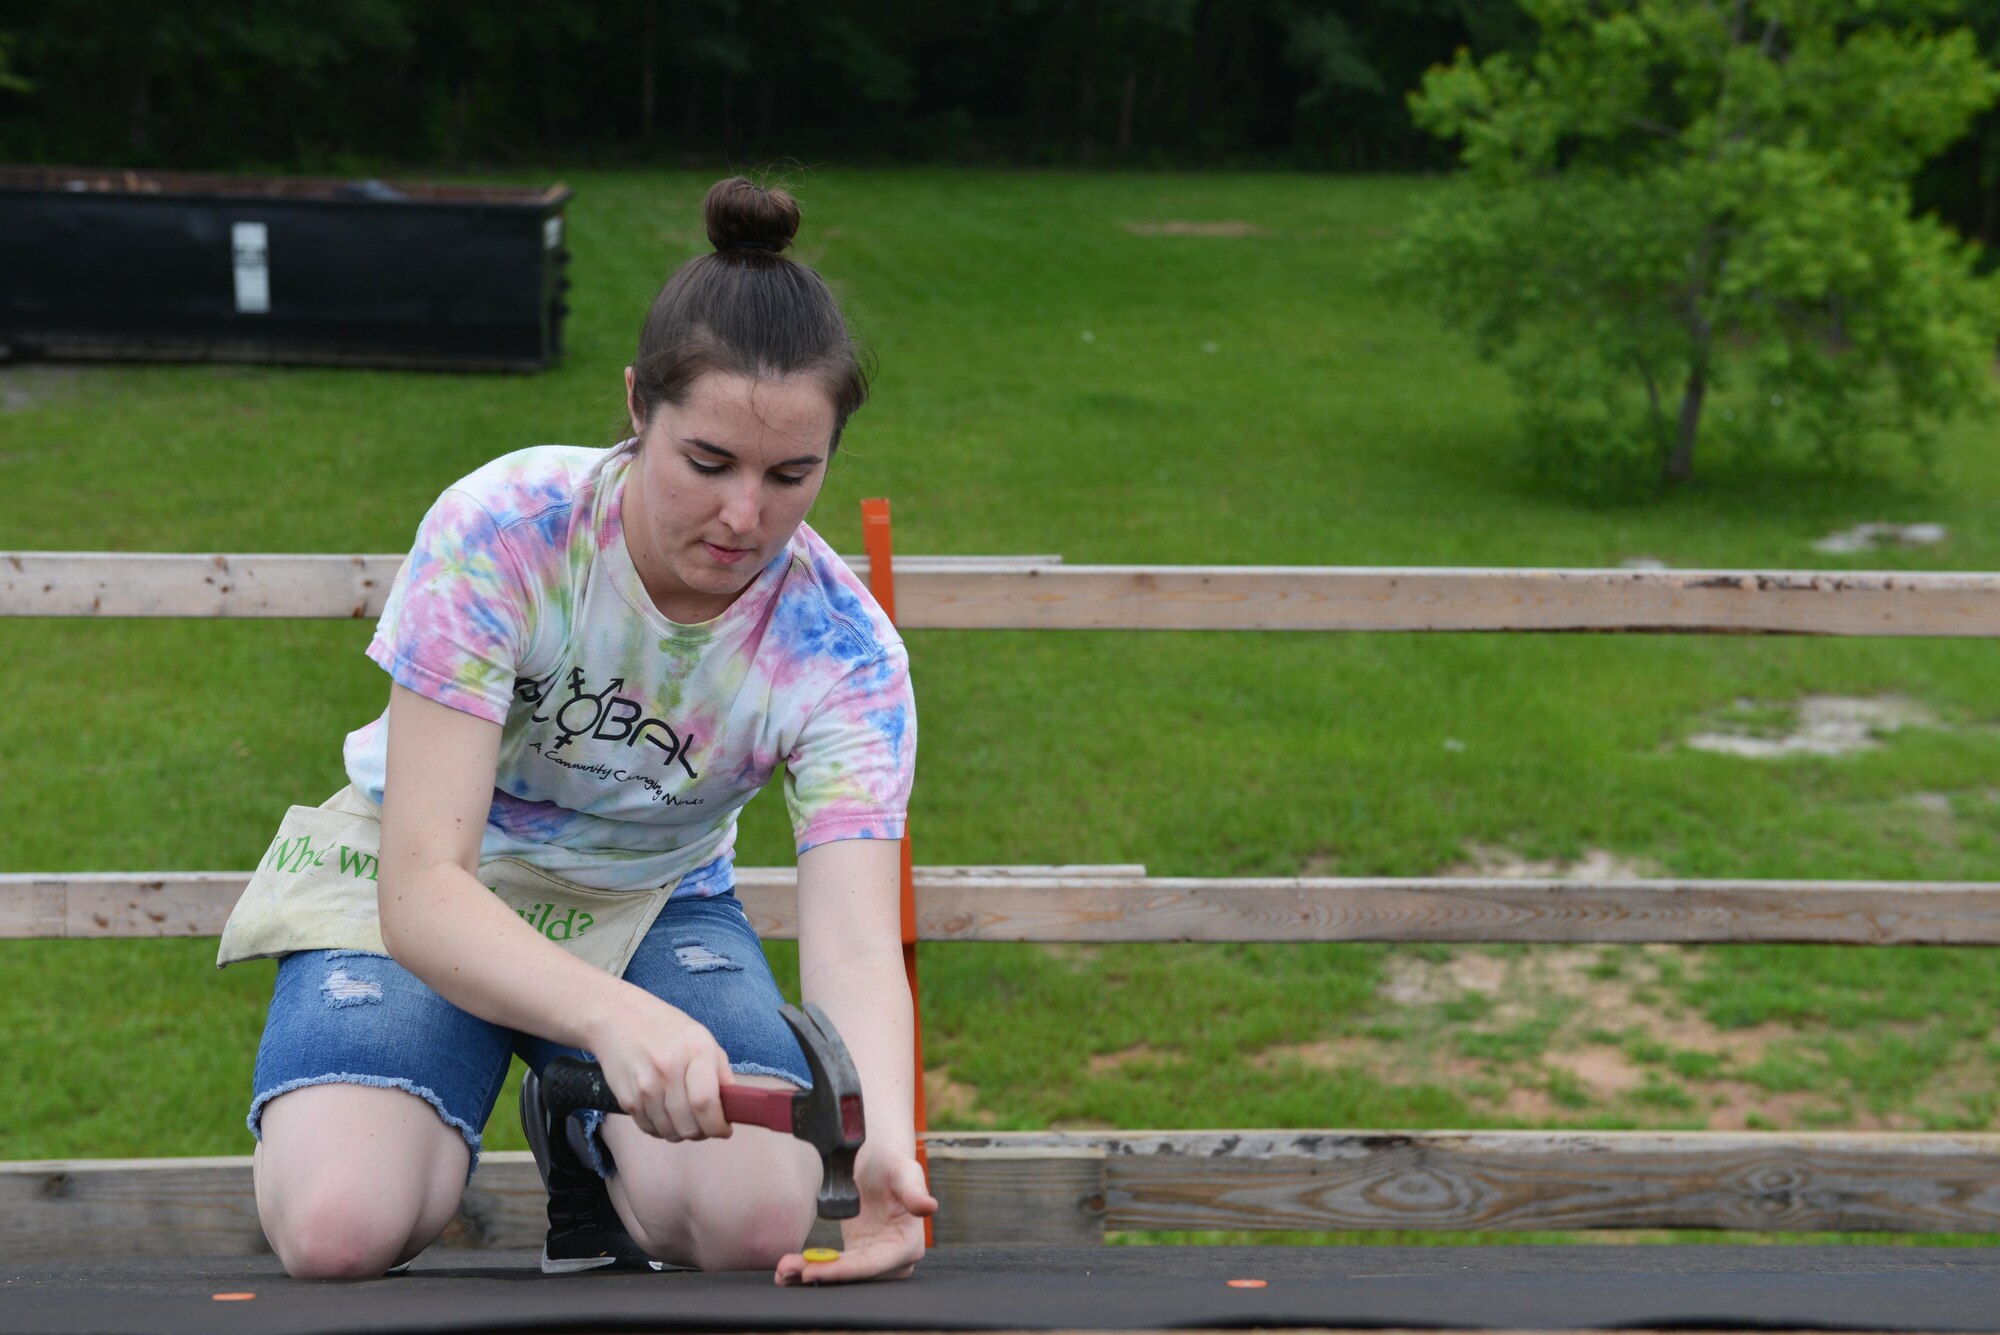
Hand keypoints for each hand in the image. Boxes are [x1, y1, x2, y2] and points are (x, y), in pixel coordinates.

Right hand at [586, 990, 734, 1141]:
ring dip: (682, 1132)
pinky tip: (664, 1112)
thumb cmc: (666, 1027)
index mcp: (695, 1051)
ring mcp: (645, 1087)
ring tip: (684, 1115)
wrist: (618, 1017)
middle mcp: (668, 1070)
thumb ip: (721, 1072)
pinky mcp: (627, 1100)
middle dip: (703, 1132)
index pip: (706, 1103)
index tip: (724, 1129)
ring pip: (670, 1133)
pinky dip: (662, 1129)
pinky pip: (650, 1130)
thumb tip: (734, 1106)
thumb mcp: (702, 1038)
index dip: (718, 1125)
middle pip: (689, 1126)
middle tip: (705, 1123)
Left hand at [773, 1151, 937, 1285]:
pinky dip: (814, 1267)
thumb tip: (929, 1207)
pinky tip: (789, 1270)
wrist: (877, 1160)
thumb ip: (914, 1190)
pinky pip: (836, 1266)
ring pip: (843, 1274)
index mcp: (908, 1243)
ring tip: (783, 1270)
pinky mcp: (859, 1256)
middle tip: (788, 1270)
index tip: (812, 1271)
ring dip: (813, 1273)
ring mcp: (876, 1259)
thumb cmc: (892, 1162)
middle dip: (822, 1274)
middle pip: (855, 1275)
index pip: (872, 1265)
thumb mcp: (903, 1171)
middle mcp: (895, 1259)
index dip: (843, 1271)